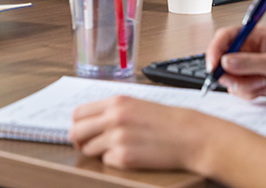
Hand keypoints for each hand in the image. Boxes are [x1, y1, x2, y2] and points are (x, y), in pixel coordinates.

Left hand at [71, 96, 219, 170]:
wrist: (189, 136)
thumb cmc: (166, 121)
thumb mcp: (136, 105)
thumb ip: (112, 111)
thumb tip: (89, 122)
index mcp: (116, 102)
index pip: (78, 113)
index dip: (78, 125)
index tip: (83, 131)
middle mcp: (114, 118)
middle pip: (76, 132)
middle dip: (80, 141)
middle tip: (89, 145)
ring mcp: (118, 138)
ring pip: (88, 150)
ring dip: (97, 152)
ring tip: (116, 149)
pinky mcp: (124, 158)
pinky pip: (105, 162)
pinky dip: (113, 161)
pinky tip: (130, 155)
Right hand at [204, 25, 265, 101]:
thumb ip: (249, 63)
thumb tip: (225, 61)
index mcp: (254, 36)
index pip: (226, 37)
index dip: (215, 49)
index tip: (213, 65)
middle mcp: (249, 50)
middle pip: (222, 58)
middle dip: (227, 73)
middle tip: (237, 81)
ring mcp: (249, 66)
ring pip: (229, 76)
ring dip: (241, 85)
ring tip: (259, 84)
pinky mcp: (252, 81)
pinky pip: (238, 88)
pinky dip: (247, 92)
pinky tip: (262, 89)